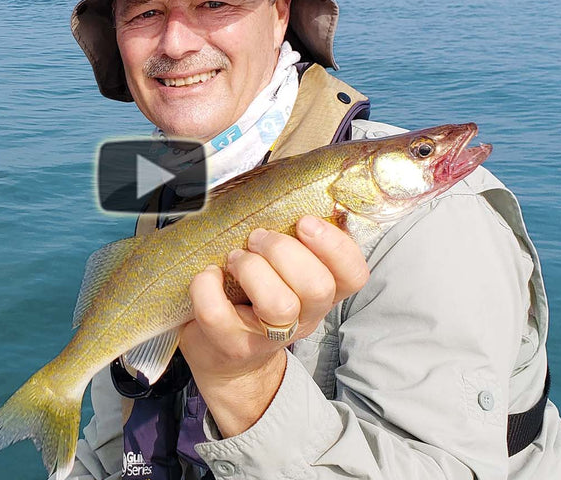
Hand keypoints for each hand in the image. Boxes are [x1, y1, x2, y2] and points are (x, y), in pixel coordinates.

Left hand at [178, 215, 369, 437]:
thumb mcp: (284, 274)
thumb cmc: (254, 301)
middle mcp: (304, 319)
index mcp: (322, 295)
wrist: (226, 360)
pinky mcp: (233, 346)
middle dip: (283, 250)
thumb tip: (285, 200)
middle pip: (317, 286)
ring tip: (235, 258)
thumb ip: (294, 247)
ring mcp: (269, 337)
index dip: (335, 245)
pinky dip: (207, 287)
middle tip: (256, 239)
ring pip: (279, 304)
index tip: (304, 222)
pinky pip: (218, 314)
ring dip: (252, 269)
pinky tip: (208, 276)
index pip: (354, 275)